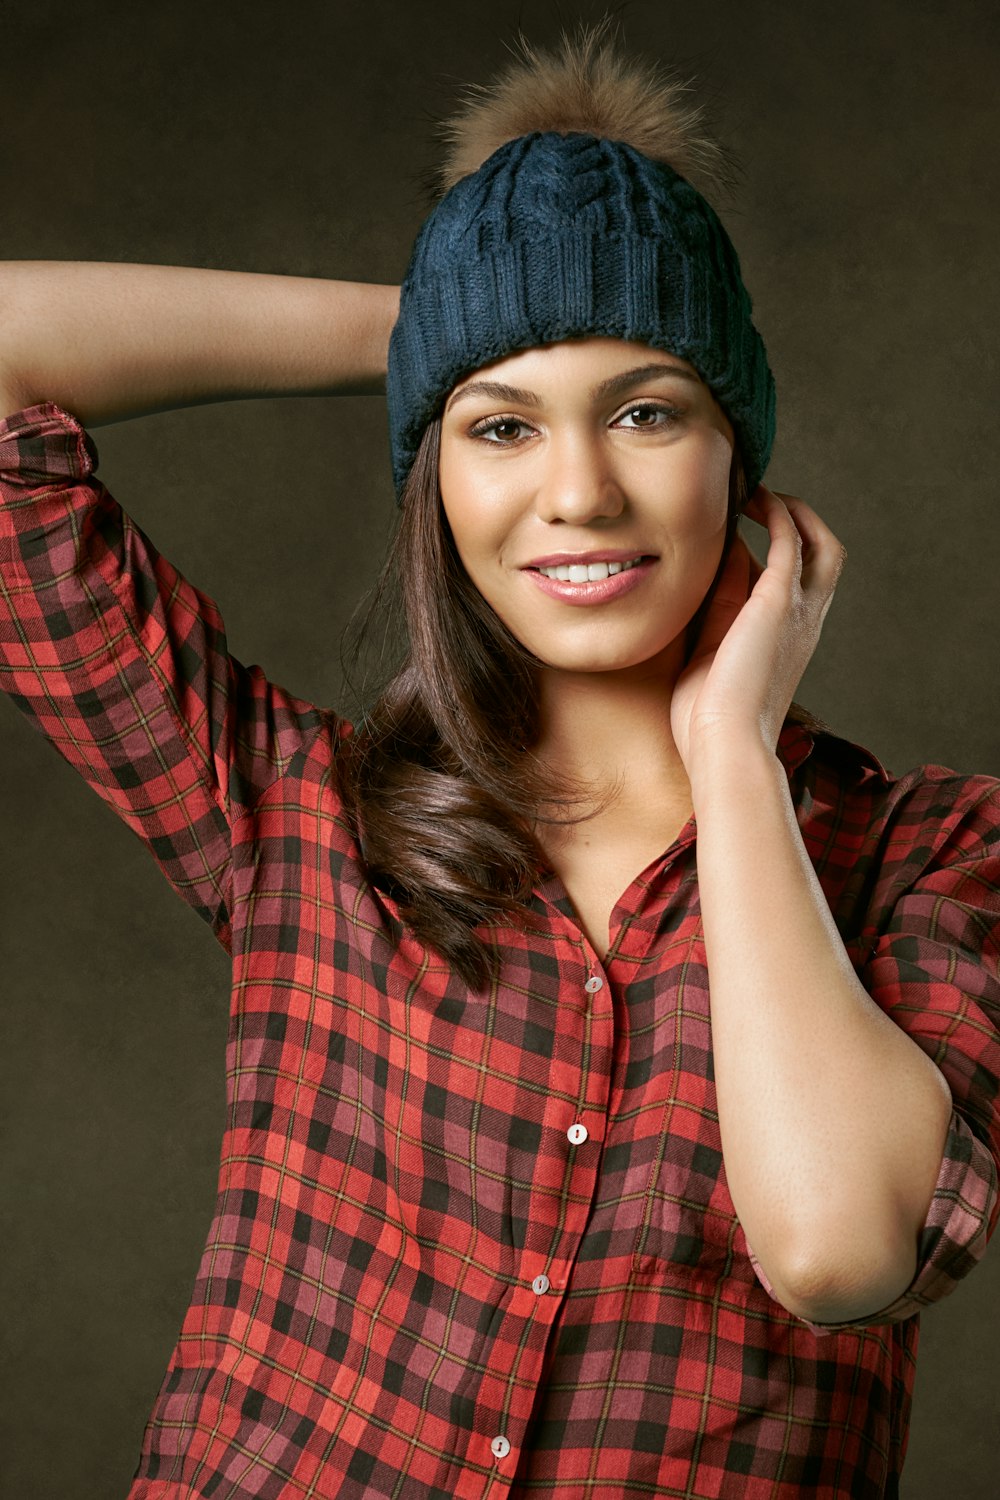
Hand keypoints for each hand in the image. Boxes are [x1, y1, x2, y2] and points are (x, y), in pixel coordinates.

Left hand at [670, 486, 846, 772]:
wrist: (724, 743)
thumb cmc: (707, 717)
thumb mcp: (710, 651)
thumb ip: (718, 607)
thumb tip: (716, 561)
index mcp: (788, 640)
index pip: (794, 580)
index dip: (771, 550)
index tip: (740, 529)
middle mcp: (804, 622)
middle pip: (827, 557)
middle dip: (802, 521)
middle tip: (763, 502)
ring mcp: (798, 611)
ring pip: (821, 544)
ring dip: (794, 511)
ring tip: (759, 493)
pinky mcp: (779, 601)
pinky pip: (790, 541)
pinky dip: (778, 514)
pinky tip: (752, 500)